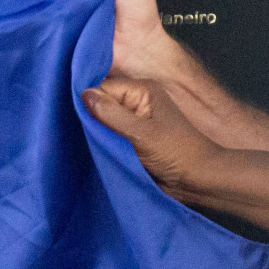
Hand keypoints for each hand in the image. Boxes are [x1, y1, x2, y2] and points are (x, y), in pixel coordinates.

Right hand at [79, 76, 218, 196]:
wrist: (198, 181)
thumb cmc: (177, 153)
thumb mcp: (142, 134)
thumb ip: (111, 114)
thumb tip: (83, 95)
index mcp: (142, 90)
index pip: (102, 87)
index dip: (86, 101)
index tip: (70, 117)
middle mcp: (136, 101)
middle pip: (101, 103)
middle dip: (88, 116)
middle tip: (71, 132)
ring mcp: (133, 121)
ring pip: (102, 121)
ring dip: (94, 132)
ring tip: (79, 143)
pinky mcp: (130, 139)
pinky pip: (108, 135)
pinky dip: (100, 142)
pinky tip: (90, 150)